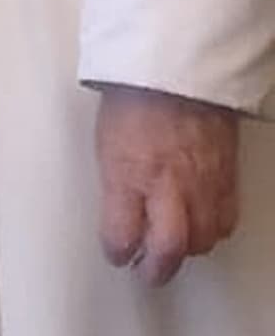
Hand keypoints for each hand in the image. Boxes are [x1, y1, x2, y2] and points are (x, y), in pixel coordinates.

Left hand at [94, 84, 240, 285]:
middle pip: (170, 250)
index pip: (121, 237)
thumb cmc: (137, 97)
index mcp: (128, 173)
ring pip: (203, 240)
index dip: (117, 252)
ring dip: (187, 250)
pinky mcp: (227, 174)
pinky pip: (226, 219)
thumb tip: (120, 217)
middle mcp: (167, 183)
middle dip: (157, 270)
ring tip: (173, 245)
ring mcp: (202, 180)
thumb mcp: (107, 144)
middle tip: (148, 271)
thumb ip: (116, 186)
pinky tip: (200, 223)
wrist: (179, 64)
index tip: (117, 253)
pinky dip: (212, 229)